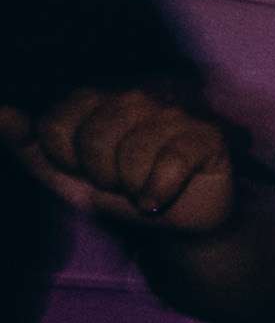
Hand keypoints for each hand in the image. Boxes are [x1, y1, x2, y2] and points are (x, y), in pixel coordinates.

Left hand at [18, 88, 239, 238]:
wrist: (176, 224)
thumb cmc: (120, 194)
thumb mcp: (66, 177)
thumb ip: (29, 147)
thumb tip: (1, 113)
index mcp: (95, 100)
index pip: (55, 125)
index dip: (66, 162)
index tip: (83, 172)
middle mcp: (134, 98)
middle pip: (93, 140)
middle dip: (102, 178)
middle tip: (119, 185)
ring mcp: (173, 114)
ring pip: (132, 154)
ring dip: (132, 189)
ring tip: (142, 191)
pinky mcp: (206, 136)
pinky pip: (170, 163)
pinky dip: (159, 192)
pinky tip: (159, 200)